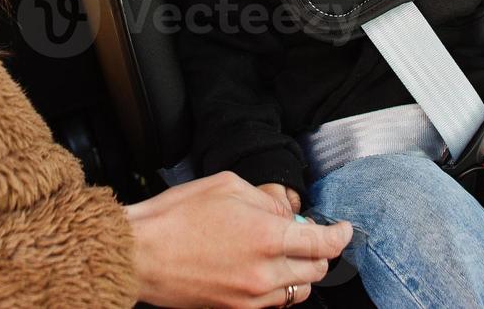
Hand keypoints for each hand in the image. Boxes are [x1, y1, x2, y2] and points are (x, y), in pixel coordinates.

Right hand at [124, 171, 351, 308]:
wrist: (140, 253)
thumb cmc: (176, 216)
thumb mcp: (227, 187)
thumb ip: (265, 200)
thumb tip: (285, 214)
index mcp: (267, 237)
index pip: (323, 243)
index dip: (339, 235)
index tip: (343, 229)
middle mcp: (264, 272)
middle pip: (316, 271)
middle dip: (319, 252)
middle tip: (307, 235)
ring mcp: (250, 296)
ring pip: (297, 291)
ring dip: (300, 272)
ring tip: (284, 253)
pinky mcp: (234, 308)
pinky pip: (272, 302)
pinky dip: (277, 286)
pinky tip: (261, 268)